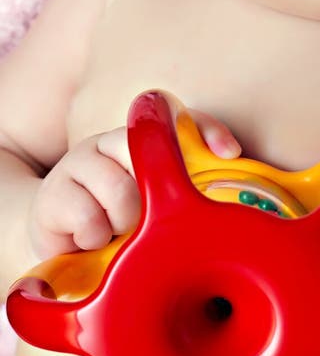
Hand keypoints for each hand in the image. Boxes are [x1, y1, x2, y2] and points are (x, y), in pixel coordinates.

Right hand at [27, 105, 241, 260]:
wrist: (58, 240)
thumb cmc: (118, 219)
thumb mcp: (157, 203)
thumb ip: (187, 187)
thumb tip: (228, 174)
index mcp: (141, 139)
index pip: (178, 116)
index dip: (206, 128)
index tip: (228, 153)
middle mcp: (111, 142)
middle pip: (146, 153)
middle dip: (154, 194)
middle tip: (149, 216)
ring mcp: (80, 163)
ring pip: (121, 189)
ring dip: (127, 221)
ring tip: (120, 232)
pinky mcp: (54, 194)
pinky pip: (88, 217)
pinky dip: (97, 236)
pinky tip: (94, 239)